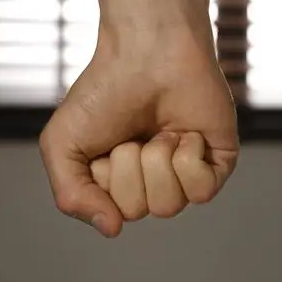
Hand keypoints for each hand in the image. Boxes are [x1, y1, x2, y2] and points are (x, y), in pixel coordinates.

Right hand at [38, 30, 238, 236]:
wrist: (146, 52)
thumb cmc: (104, 91)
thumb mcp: (63, 145)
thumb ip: (72, 197)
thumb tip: (112, 229)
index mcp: (120, 184)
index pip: (114, 213)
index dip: (105, 177)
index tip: (106, 141)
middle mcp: (156, 182)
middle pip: (140, 210)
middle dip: (129, 167)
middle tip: (134, 132)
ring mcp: (189, 172)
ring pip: (170, 205)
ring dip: (157, 161)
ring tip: (160, 130)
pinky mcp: (219, 159)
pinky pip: (203, 191)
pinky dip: (187, 160)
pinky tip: (184, 133)